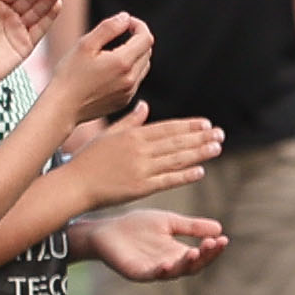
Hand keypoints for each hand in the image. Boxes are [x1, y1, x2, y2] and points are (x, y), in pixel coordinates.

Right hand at [49, 10, 155, 125]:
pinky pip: (135, 81)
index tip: (125, 22)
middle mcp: (131, 79)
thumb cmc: (69, 74)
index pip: (146, 38)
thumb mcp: (85, 44)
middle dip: (137, 38)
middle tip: (119, 33)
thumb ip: (108, 28)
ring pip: (143, 66)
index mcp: (123, 62)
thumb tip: (126, 18)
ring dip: (135, 54)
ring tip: (113, 50)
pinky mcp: (123, 101)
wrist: (62, 108)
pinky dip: (130, 70)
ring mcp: (129, 93)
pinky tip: (110, 69)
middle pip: (147, 51)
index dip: (138, 25)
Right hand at [67, 103, 224, 203]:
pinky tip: (200, 171)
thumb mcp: (107, 135)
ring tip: (217, 148)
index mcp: (132, 135)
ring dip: (199, 154)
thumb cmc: (88, 160)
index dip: (188, 126)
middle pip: (176, 142)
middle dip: (201, 138)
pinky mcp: (140, 188)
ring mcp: (141, 169)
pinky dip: (184, 176)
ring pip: (176, 159)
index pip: (167, 128)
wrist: (74, 184)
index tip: (206, 124)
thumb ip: (130, 122)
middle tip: (220, 134)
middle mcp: (139, 150)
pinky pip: (167, 181)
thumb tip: (145, 106)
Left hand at [74, 208, 224, 282]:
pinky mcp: (136, 273)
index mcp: (177, 252)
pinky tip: (168, 263)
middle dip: (204, 256)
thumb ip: (191, 227)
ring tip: (194, 252)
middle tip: (213, 244)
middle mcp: (169, 264)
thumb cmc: (136, 226)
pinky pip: (151, 275)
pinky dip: (161, 271)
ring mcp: (153, 270)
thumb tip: (219, 228)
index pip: (200, 255)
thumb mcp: (168, 222)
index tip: (223, 238)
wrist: (106, 230)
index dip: (212, 249)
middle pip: (192, 266)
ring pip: (175, 272)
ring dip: (186, 264)